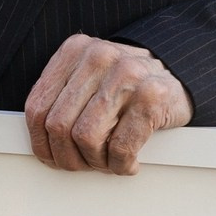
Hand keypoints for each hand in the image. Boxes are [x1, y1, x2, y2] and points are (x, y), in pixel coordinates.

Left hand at [25, 36, 193, 175]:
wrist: (178, 79)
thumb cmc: (126, 88)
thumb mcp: (88, 81)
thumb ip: (60, 100)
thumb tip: (39, 143)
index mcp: (75, 50)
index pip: (37, 106)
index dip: (40, 142)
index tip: (52, 157)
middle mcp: (99, 56)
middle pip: (59, 125)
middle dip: (68, 157)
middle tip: (83, 165)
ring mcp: (127, 73)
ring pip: (87, 138)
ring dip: (96, 162)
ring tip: (107, 161)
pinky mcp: (152, 96)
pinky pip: (121, 148)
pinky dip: (121, 165)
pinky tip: (128, 162)